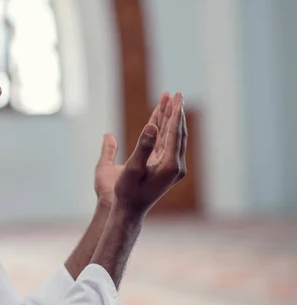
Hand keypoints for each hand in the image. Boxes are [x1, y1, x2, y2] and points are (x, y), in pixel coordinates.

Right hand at [114, 92, 186, 215]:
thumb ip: (143, 146)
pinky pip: (166, 143)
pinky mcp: (165, 167)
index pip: (174, 133)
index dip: (174, 113)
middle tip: (176, 93)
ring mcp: (172, 167)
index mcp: (171, 165)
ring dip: (169, 118)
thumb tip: (151, 127)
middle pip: (177, 132)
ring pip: (172, 136)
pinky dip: (163, 129)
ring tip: (168, 100)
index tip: (176, 97)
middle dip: (175, 112)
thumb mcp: (133, 169)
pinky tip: (159, 119)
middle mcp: (176, 165)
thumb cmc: (128, 191)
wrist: (129, 210)